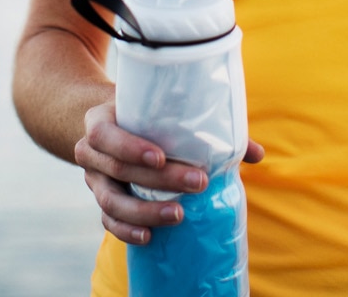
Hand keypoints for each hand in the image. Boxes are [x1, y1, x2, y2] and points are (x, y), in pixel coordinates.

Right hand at [74, 100, 264, 244]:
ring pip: (110, 201)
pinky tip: (150, 236)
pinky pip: (108, 220)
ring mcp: (95, 180)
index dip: (130, 147)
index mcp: (100, 120)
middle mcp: (91, 152)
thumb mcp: (162, 111)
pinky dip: (127, 231)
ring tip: (179, 215)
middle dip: (159, 179)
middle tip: (197, 182)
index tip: (161, 156)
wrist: (111, 127)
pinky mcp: (103, 201)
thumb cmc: (144, 117)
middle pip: (118, 169)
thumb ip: (206, 127)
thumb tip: (256, 153)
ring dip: (145, 210)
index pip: (105, 133)